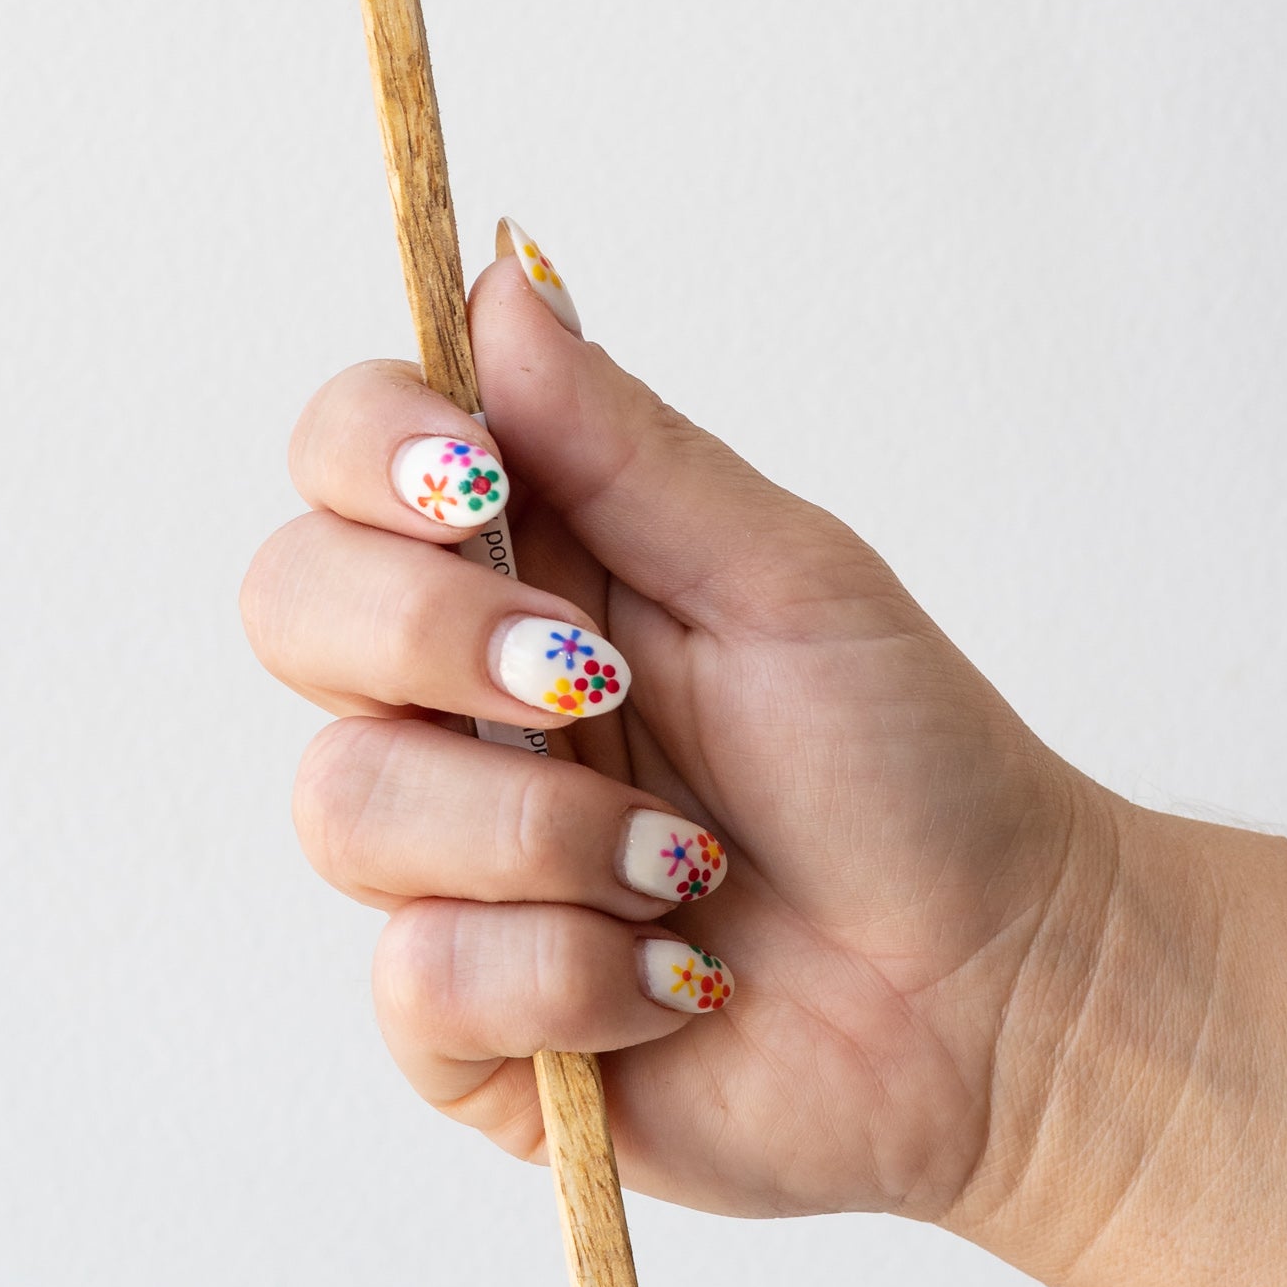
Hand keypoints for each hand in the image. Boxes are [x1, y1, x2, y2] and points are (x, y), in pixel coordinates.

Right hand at [240, 241, 1098, 1222]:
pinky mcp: (459, 1015)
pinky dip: (571, 971)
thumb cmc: (907, 765)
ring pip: (344, 803)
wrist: (996, 992)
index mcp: (522, 564)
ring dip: (545, 833)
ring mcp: (444, 859)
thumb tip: (499, 271)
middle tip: (590, 678)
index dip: (369, 452)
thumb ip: (622, 441)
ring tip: (688, 866)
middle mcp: (451, 700)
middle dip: (435, 636)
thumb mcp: (781, 574)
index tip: (473, 481)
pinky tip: (675, 976)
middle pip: (289, 605)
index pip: (343, 456)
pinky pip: (417, 978)